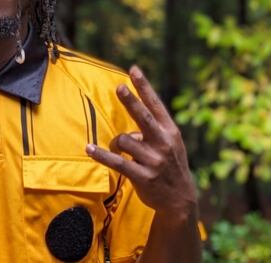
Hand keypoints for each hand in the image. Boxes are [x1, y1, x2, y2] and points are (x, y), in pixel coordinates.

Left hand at [86, 66, 196, 221]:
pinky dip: (101, 155)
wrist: (181, 200)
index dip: (144, 87)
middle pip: (143, 117)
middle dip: (131, 101)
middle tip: (119, 87)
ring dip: (116, 143)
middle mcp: (163, 143)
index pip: (155, 104)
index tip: (133, 69)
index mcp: (170, 132)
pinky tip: (89, 149)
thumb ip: (153, 130)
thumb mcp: (170, 145)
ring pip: (125, 140)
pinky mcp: (142, 176)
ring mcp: (153, 160)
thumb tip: (129, 127)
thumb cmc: (170, 166)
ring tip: (119, 149)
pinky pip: (117, 162)